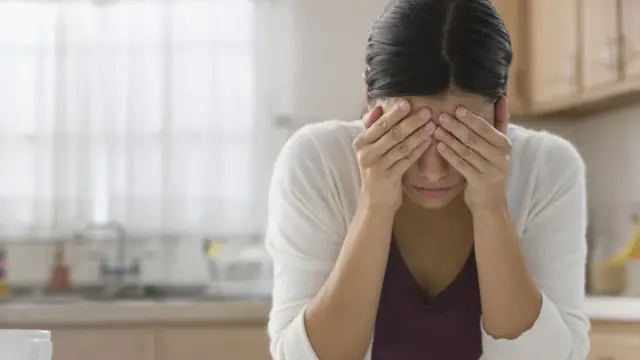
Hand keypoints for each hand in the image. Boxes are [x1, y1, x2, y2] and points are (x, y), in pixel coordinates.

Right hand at [353, 100, 434, 211]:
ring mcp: (376, 167)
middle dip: (410, 121)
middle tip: (426, 111)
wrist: (375, 200)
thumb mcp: (370, 148)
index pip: (379, 125)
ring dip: (418, 134)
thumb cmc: (376, 169)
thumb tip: (377, 107)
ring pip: (401, 146)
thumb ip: (372, 128)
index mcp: (360, 143)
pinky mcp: (388, 178)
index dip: (394, 114)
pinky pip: (406, 160)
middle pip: (391, 134)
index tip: (408, 103)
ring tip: (432, 125)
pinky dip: (419, 149)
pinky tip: (429, 141)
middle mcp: (365, 154)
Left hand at [433, 96, 511, 211]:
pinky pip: (461, 165)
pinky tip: (438, 146)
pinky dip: (449, 154)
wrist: (491, 201)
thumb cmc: (491, 167)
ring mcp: (490, 171)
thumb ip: (500, 122)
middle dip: (457, 127)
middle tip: (442, 116)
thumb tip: (501, 97)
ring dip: (450, 139)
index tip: (457, 109)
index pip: (487, 128)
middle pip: (475, 139)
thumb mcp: (499, 146)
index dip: (472, 119)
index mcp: (505, 145)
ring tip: (436, 129)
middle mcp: (501, 157)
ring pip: (466, 151)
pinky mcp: (479, 182)